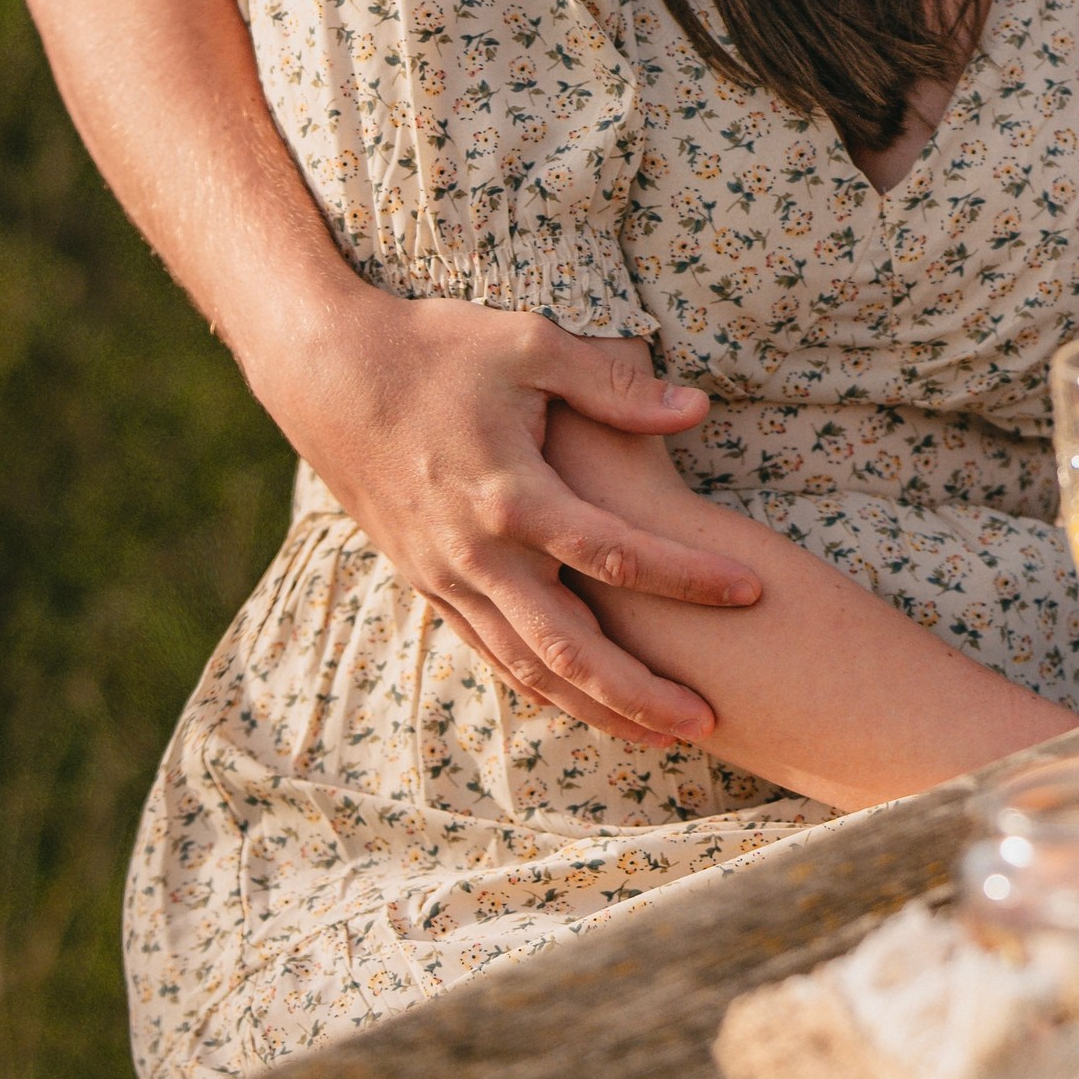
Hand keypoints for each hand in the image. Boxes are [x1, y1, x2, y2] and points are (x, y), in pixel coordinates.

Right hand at [267, 288, 761, 743]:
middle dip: (641, 692)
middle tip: (709, 722)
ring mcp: (446, 576)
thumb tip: (696, 410)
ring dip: (594, 706)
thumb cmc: (434, 347)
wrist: (326, 371)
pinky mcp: (425, 581)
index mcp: (512, 495)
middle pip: (571, 647)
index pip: (618, 553)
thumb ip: (613, 385)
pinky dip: (539, 685)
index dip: (690, 578)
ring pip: (527, 665)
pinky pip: (489, 651)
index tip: (752, 591)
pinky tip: (580, 701)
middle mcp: (478, 553)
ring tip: (659, 734)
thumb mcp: (529, 344)